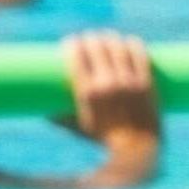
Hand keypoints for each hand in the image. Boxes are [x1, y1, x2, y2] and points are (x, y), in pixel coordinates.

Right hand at [60, 30, 160, 148]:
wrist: (136, 151)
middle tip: (87, 39)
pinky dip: (132, 44)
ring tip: (106, 38)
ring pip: (118, 47)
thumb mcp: (78, 129)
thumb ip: (60, 118)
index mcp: (88, 94)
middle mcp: (108, 84)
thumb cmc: (102, 141)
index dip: (73, 44)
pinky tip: (128, 41)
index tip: (70, 42)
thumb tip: (43, 111)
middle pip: (97, 47)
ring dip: (110, 38)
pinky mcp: (146, 82)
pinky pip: (139, 54)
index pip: (77, 56)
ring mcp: (129, 82)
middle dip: (89, 38)